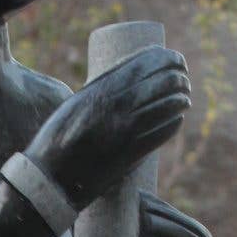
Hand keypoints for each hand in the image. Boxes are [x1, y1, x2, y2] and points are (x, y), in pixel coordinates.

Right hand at [25, 48, 190, 206]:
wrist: (52, 177)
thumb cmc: (59, 137)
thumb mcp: (77, 101)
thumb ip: (103, 87)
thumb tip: (131, 72)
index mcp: (104, 88)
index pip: (149, 62)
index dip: (170, 58)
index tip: (176, 61)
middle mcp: (119, 105)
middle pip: (165, 81)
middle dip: (180, 78)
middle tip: (183, 81)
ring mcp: (128, 130)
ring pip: (171, 105)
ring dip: (182, 99)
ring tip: (184, 99)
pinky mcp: (134, 152)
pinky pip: (165, 131)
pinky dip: (175, 121)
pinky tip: (177, 118)